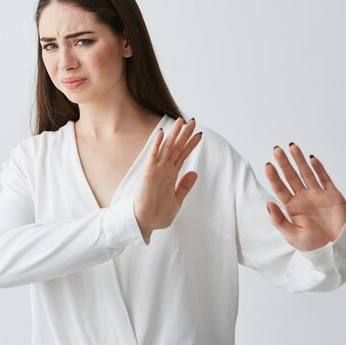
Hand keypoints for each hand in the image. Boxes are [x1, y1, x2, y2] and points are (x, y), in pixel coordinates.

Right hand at [134, 117, 201, 242]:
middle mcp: (164, 169)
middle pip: (176, 147)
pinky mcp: (148, 172)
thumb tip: (195, 173)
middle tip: (193, 121)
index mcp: (171, 175)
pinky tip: (161, 133)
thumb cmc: (159, 214)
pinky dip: (156, 144)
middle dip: (185, 134)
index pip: (183, 155)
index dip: (191, 144)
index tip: (199, 134)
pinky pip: (153, 155)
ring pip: (166, 147)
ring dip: (173, 134)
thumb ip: (185, 186)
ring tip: (181, 121)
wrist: (145, 223)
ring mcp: (156, 169)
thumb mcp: (177, 199)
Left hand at [265, 143, 345, 251]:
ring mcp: (318, 195)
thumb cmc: (313, 246)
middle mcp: (303, 198)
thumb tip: (268, 204)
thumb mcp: (292, 236)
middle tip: (276, 150)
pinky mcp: (332, 195)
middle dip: (284, 163)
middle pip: (291, 177)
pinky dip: (318, 168)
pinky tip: (311, 158)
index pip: (280, 188)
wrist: (335, 251)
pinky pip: (324, 178)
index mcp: (292, 207)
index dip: (274, 177)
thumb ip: (279, 220)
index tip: (268, 165)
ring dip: (299, 160)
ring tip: (292, 146)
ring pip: (306, 173)